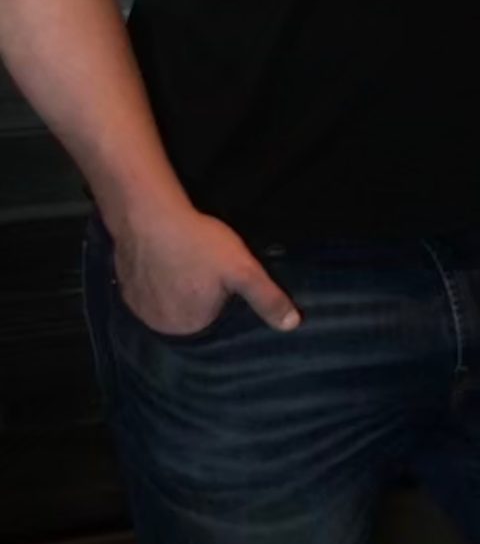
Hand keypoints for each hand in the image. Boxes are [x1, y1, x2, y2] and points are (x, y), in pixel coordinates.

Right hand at [114, 203, 299, 334]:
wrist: (149, 215)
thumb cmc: (199, 244)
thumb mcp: (243, 270)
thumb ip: (267, 299)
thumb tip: (291, 325)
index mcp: (187, 327)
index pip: (216, 317)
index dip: (224, 294)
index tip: (225, 274)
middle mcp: (158, 324)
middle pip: (191, 310)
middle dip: (201, 292)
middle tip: (206, 264)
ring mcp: (137, 306)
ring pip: (169, 298)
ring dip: (178, 284)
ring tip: (187, 259)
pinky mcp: (124, 286)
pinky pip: (150, 287)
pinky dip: (159, 276)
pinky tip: (167, 257)